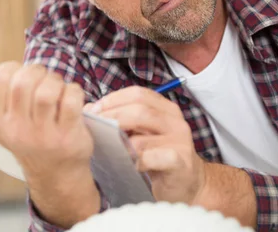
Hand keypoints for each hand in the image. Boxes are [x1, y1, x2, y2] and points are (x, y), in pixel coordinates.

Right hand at [0, 62, 99, 227]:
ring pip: (47, 91)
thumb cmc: (25, 140)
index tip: (22, 74)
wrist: (55, 175)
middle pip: (24, 82)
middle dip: (37, 71)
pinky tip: (71, 96)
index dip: (13, 68)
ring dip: (56, 81)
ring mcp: (43, 135)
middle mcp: (17, 130)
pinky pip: (71, 100)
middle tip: (43, 78)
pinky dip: (73, 91)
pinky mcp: (68, 135)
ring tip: (57, 87)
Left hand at [86, 86, 205, 203]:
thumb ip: (121, 120)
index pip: (138, 93)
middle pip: (140, 110)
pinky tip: (130, 167)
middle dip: (112, 118)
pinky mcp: (181, 163)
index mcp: (166, 109)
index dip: (113, 99)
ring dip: (120, 146)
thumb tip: (89, 109)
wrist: (188, 183)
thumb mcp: (141, 133)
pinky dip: (138, 162)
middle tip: (94, 130)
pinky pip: (155, 159)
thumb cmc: (158, 157)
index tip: (94, 111)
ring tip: (107, 152)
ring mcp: (180, 142)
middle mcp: (175, 121)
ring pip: (142, 139)